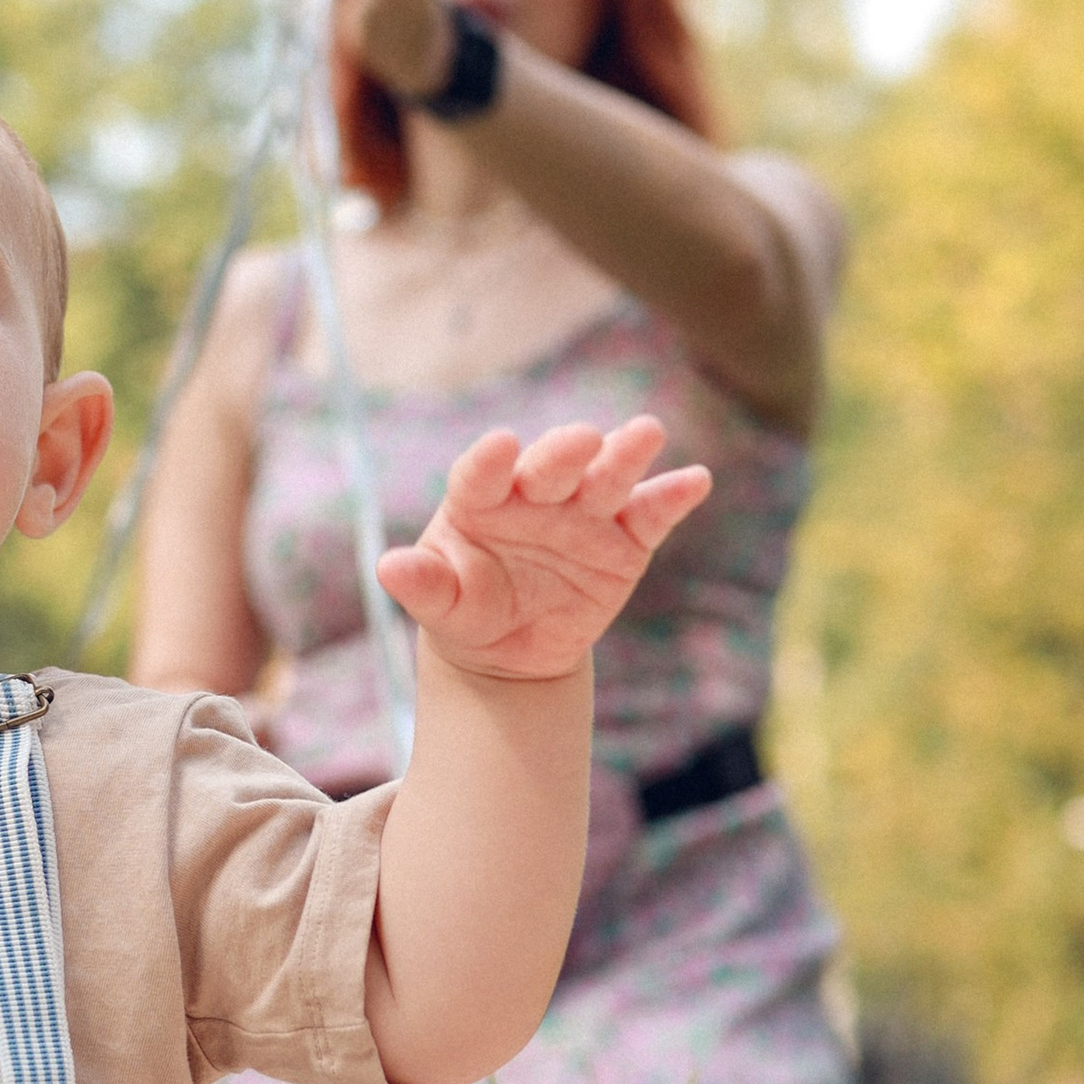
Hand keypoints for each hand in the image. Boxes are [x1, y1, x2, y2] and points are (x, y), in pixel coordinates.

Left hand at [379, 419, 711, 684]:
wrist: (511, 650)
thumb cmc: (466, 609)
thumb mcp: (441, 604)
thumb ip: (421, 585)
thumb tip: (388, 567)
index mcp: (480, 498)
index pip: (482, 473)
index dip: (490, 460)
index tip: (499, 445)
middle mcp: (535, 493)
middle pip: (551, 465)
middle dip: (564, 451)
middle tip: (583, 439)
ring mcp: (584, 512)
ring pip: (606, 477)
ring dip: (626, 455)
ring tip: (646, 433)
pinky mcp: (625, 540)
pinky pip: (650, 515)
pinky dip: (672, 496)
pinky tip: (695, 479)